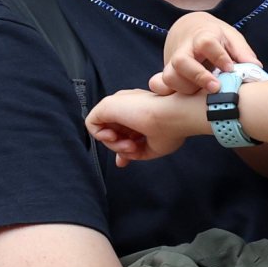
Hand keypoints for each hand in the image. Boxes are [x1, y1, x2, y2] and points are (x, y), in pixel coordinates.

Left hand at [88, 84, 209, 166]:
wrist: (175, 115)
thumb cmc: (173, 128)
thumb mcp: (151, 147)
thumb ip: (132, 152)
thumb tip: (120, 161)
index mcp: (140, 112)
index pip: (123, 131)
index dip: (124, 146)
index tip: (134, 153)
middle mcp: (128, 107)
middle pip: (113, 132)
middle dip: (120, 147)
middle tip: (133, 148)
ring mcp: (118, 104)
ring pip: (104, 130)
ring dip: (115, 145)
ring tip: (129, 144)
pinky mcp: (107, 105)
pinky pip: (92, 124)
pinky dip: (101, 137)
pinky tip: (115, 138)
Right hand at [157, 13, 257, 97]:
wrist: (189, 30)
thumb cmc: (215, 37)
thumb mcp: (231, 37)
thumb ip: (242, 51)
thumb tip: (255, 67)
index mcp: (203, 36)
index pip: (206, 43)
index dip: (218, 56)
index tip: (230, 68)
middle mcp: (184, 50)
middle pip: (181, 61)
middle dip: (197, 76)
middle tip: (215, 88)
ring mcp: (172, 63)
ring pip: (169, 76)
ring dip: (185, 89)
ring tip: (202, 95)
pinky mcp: (166, 74)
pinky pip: (158, 85)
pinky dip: (166, 94)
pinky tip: (181, 101)